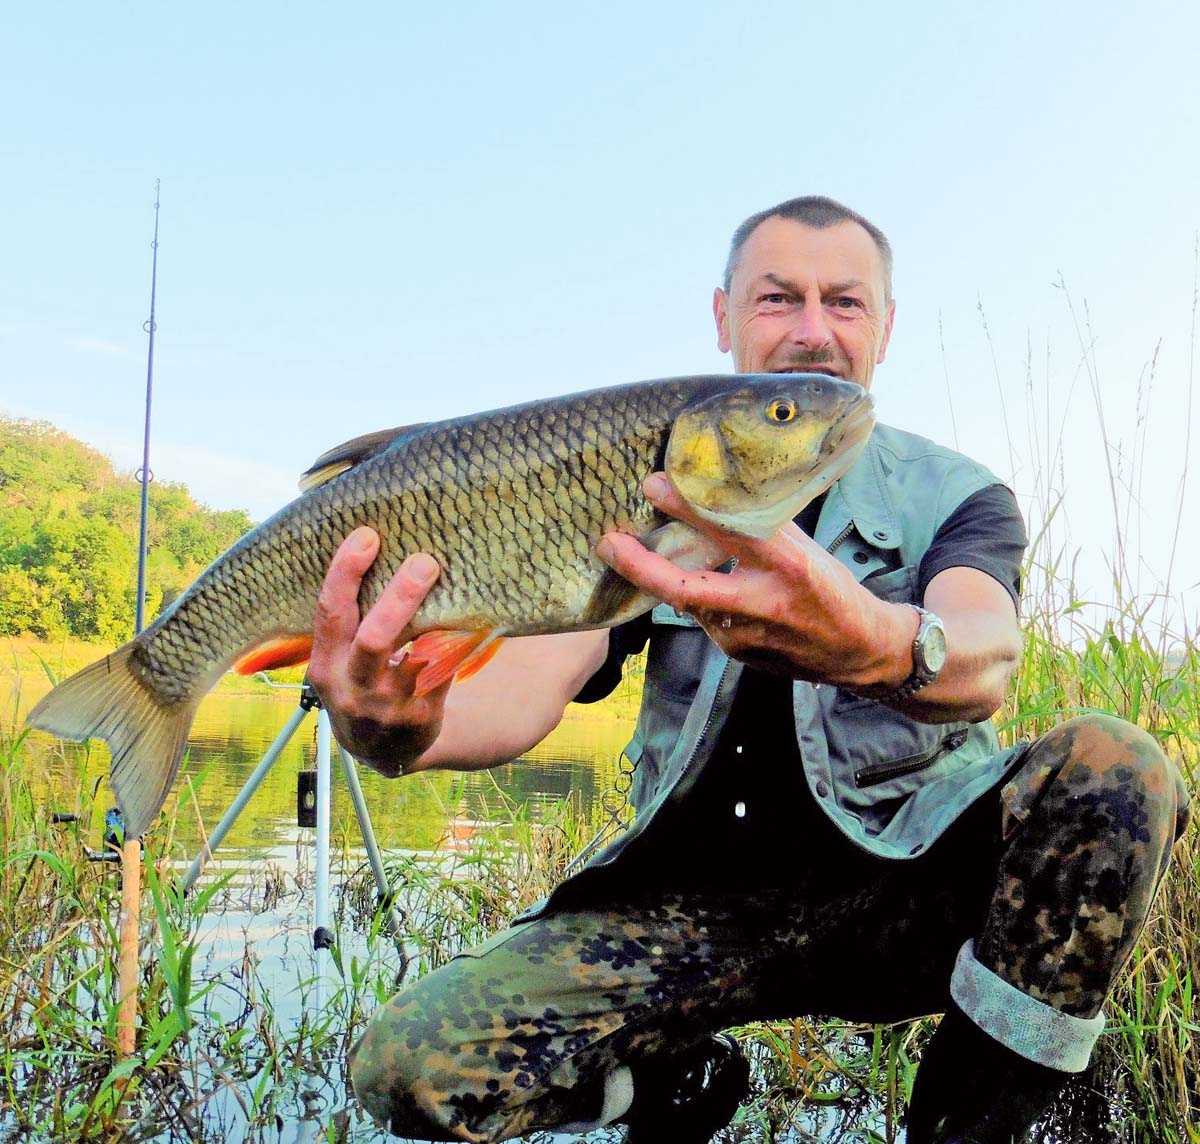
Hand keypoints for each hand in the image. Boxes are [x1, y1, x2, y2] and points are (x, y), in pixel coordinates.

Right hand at [307, 527, 450, 775]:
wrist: (382, 749)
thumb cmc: (360, 682)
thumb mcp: (339, 660)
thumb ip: (349, 619)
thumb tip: (375, 545)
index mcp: (325, 665)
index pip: (330, 613)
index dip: (345, 573)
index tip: (367, 536)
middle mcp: (352, 688)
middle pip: (374, 639)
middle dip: (399, 598)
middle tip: (425, 562)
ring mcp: (387, 707)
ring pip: (415, 661)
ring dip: (437, 624)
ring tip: (457, 588)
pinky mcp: (421, 718)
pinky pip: (445, 674)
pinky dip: (457, 646)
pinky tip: (475, 619)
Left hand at [596, 473, 912, 685]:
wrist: (857, 650)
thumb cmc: (831, 589)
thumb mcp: (805, 548)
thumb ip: (761, 526)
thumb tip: (712, 493)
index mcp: (790, 566)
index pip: (732, 533)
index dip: (689, 509)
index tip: (653, 486)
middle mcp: (764, 605)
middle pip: (687, 588)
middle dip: (640, 567)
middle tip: (608, 542)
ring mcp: (746, 636)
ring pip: (689, 602)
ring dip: (660, 578)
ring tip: (632, 551)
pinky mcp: (736, 654)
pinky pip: (702, 618)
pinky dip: (688, 595)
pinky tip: (681, 580)